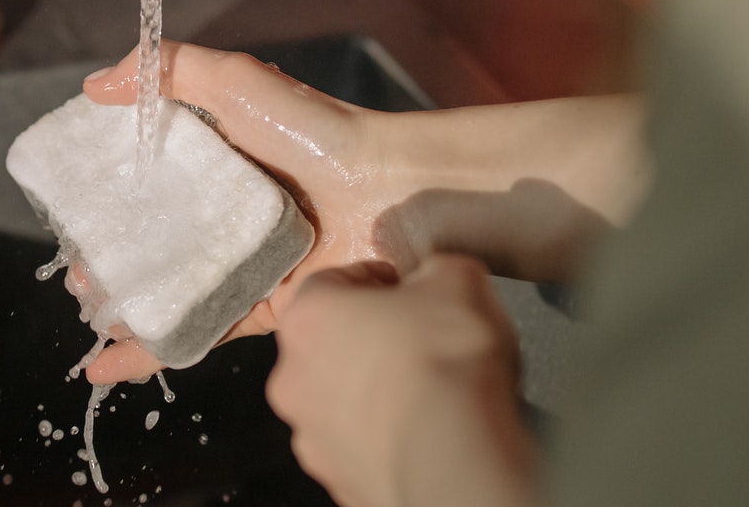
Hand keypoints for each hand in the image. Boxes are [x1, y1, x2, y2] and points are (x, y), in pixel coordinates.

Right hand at [79, 41, 404, 381]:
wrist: (393, 195)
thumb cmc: (317, 132)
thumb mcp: (236, 81)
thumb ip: (167, 69)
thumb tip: (94, 84)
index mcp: (216, 159)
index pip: (146, 179)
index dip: (105, 194)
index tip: (65, 206)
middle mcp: (226, 213)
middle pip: (152, 240)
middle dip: (106, 259)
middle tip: (74, 271)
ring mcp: (240, 262)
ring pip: (168, 290)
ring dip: (122, 305)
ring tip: (88, 310)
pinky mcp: (259, 307)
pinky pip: (197, 331)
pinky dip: (150, 351)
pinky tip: (105, 363)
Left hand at [267, 256, 536, 506]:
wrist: (453, 456)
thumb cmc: (444, 360)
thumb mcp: (457, 278)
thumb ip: (436, 270)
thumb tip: (436, 279)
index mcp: (306, 316)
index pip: (332, 282)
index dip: (376, 281)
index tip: (407, 290)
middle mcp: (291, 376)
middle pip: (328, 344)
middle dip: (369, 339)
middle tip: (418, 342)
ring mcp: (309, 434)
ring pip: (339, 400)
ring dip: (372, 392)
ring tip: (426, 392)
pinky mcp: (336, 479)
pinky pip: (359, 446)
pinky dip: (384, 437)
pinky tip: (423, 431)